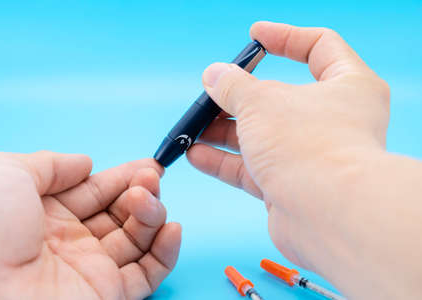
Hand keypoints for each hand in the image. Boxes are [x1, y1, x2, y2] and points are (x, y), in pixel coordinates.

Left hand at [0, 151, 180, 299]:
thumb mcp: (6, 172)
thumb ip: (50, 163)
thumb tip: (85, 164)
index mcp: (46, 214)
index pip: (96, 192)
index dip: (122, 177)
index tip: (147, 165)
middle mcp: (70, 241)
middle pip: (120, 213)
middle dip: (141, 191)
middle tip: (151, 177)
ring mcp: (89, 269)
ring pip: (137, 240)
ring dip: (152, 214)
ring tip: (147, 198)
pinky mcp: (107, 295)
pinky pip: (147, 275)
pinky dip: (166, 253)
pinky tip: (172, 229)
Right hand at [187, 21, 389, 291]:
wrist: (328, 217)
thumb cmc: (309, 147)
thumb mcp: (261, 102)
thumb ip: (233, 86)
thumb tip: (214, 76)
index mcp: (347, 86)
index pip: (320, 46)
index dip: (284, 37)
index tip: (254, 36)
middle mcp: (332, 121)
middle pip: (279, 98)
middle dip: (238, 96)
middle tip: (209, 93)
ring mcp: (311, 156)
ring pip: (261, 136)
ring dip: (224, 131)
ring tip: (193, 127)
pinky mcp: (292, 186)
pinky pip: (252, 168)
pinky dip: (224, 161)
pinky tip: (195, 154)